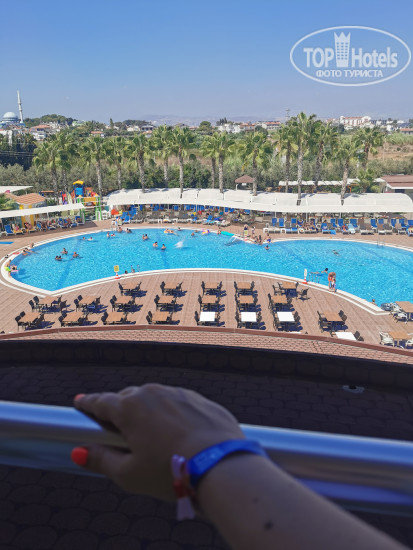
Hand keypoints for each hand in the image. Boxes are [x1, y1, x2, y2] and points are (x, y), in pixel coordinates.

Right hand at [73, 384, 243, 499]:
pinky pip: (178, 403)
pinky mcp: (200, 400)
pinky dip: (172, 414)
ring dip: (148, 412)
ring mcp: (179, 393)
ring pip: (155, 399)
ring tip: (149, 434)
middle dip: (119, 409)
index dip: (89, 404)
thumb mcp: (129, 475)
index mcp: (130, 408)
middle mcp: (153, 393)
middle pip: (128, 398)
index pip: (101, 402)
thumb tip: (79, 452)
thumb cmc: (172, 472)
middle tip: (115, 426)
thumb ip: (101, 460)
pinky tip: (176, 433)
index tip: (80, 402)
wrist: (222, 466)